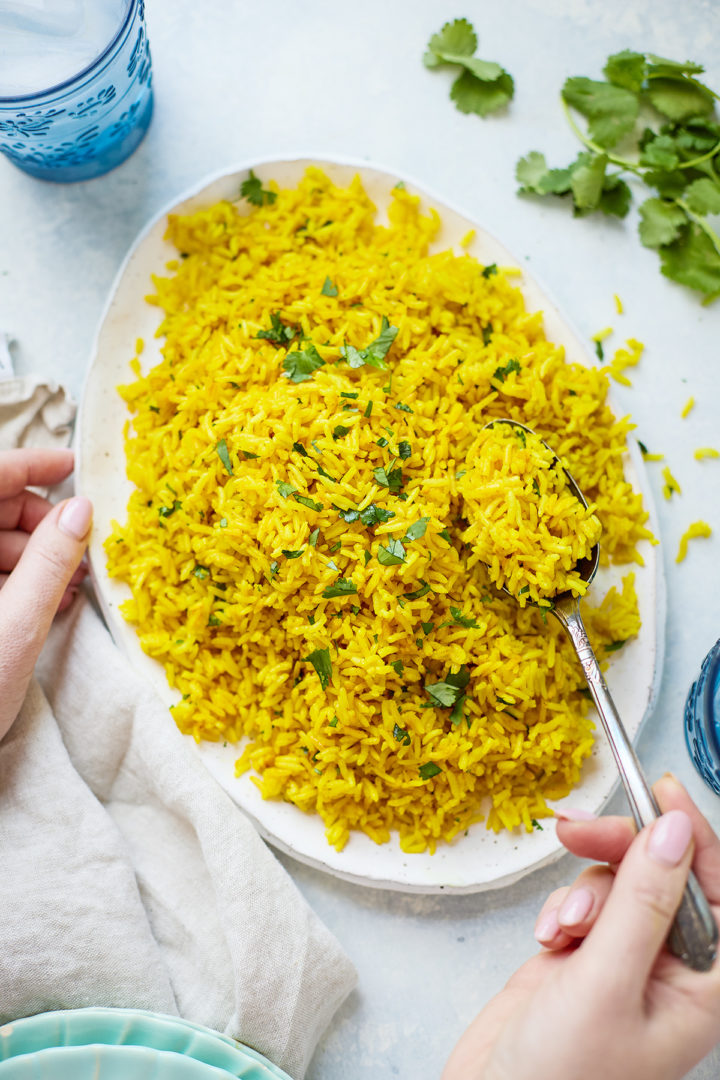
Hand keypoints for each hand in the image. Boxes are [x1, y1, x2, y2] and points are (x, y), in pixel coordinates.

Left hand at [0, 448, 91, 740]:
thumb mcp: (15, 627)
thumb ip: (49, 562)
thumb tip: (79, 511)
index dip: (31, 464)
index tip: (72, 464)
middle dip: (39, 521)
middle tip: (80, 547)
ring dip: (32, 555)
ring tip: (71, 585)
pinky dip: (15, 580)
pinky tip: (46, 601)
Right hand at [442, 775, 719, 1079]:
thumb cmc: (561, 1079)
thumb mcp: (606, 983)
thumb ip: (641, 902)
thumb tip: (674, 831)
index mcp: (702, 985)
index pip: (716, 888)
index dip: (694, 835)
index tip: (660, 792)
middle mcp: (669, 968)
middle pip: (660, 874)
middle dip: (621, 849)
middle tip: (577, 830)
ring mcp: (624, 960)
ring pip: (617, 882)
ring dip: (584, 889)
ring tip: (562, 928)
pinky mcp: (582, 955)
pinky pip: (582, 901)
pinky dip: (561, 908)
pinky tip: (548, 938)